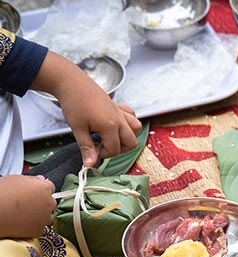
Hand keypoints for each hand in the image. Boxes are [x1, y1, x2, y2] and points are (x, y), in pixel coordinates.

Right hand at [0, 175, 55, 238]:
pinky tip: (22, 224)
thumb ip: (32, 179)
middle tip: (28, 204)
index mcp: (44, 188)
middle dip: (42, 203)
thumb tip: (41, 179)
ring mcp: (45, 217)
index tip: (34, 193)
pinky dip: (33, 227)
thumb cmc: (2, 193)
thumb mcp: (15, 179)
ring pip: (48, 216)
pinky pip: (40, 228)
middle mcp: (49, 202)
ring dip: (41, 216)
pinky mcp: (39, 230)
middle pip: (50, 202)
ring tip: (25, 215)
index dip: (41, 190)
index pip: (50, 187)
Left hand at [31, 52, 141, 166]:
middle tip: (102, 146)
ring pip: (136, 128)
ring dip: (127, 136)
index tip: (91, 151)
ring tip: (112, 137)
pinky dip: (128, 122)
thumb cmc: (73, 103)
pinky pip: (132, 116)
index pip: (115, 149)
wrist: (71, 82)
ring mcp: (121, 112)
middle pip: (131, 142)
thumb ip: (86, 147)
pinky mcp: (118, 106)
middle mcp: (120, 119)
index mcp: (110, 126)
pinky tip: (115, 124)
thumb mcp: (77, 128)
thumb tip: (90, 165)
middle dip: (118, 149)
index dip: (103, 154)